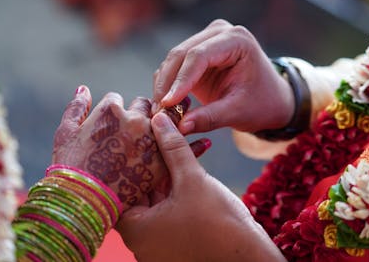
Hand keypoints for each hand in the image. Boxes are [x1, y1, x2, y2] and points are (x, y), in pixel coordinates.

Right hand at [52, 85, 201, 210]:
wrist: (81, 203)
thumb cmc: (69, 169)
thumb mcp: (65, 135)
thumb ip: (76, 108)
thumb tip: (84, 89)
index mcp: (111, 111)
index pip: (118, 100)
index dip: (115, 111)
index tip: (114, 121)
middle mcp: (134, 121)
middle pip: (144, 107)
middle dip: (142, 113)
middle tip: (141, 125)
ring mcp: (149, 142)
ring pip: (167, 123)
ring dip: (171, 122)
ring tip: (178, 124)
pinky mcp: (161, 163)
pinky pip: (184, 149)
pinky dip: (195, 145)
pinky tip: (205, 142)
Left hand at [115, 112, 286, 261]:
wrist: (249, 258)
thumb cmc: (218, 223)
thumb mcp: (193, 180)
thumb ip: (174, 148)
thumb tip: (159, 120)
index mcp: (135, 229)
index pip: (118, 188)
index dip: (126, 161)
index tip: (132, 140)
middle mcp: (141, 240)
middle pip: (138, 193)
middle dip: (148, 164)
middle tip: (153, 137)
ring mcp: (158, 244)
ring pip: (155, 200)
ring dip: (165, 176)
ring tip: (172, 147)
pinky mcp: (175, 242)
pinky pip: (168, 210)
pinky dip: (175, 190)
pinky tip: (187, 166)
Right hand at [153, 19, 294, 134]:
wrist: (271, 99)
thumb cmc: (262, 103)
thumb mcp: (239, 112)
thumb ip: (210, 118)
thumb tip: (180, 127)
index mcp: (237, 40)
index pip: (199, 56)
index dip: (180, 80)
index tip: (167, 104)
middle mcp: (219, 33)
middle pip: (181, 54)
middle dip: (167, 84)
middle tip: (157, 112)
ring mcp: (206, 39)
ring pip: (173, 60)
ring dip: (164, 86)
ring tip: (161, 113)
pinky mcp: (196, 52)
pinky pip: (174, 67)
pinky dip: (167, 86)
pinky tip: (167, 107)